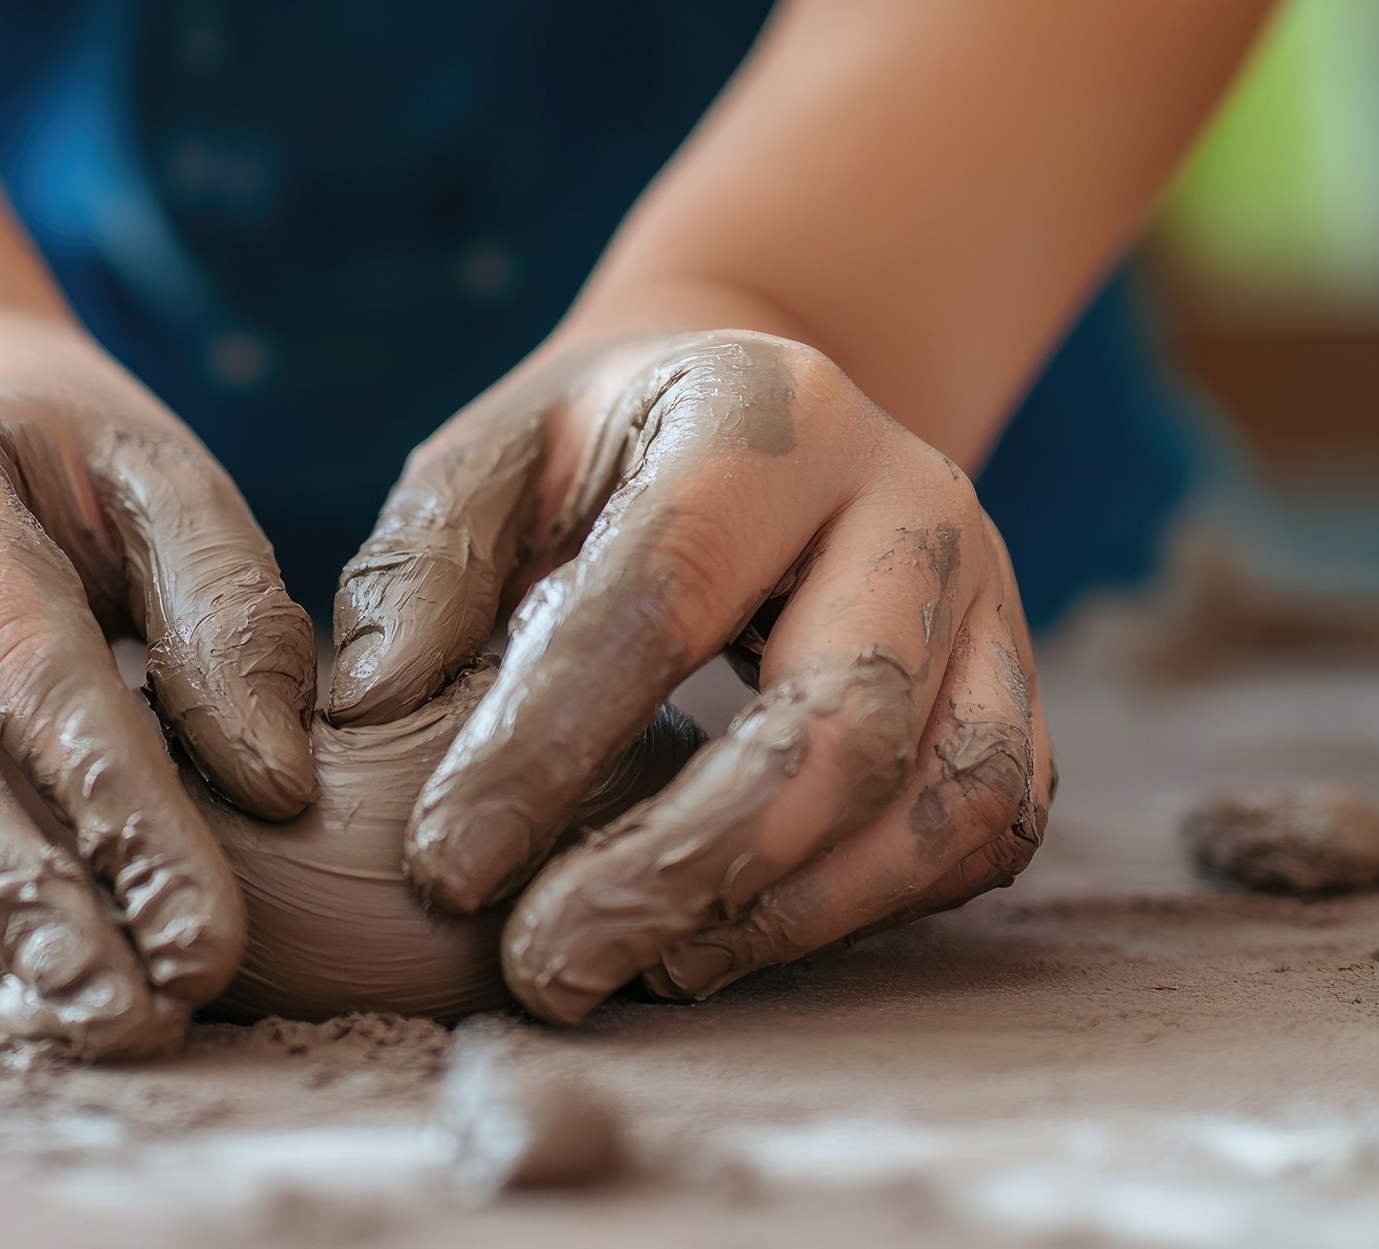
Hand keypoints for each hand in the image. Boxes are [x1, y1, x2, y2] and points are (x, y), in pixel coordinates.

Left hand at [330, 327, 1052, 1023]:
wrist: (762, 406)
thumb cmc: (595, 452)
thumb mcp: (490, 456)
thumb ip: (422, 566)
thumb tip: (365, 712)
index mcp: (767, 416)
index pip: (665, 591)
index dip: (551, 741)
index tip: (443, 866)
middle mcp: (911, 498)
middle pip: (845, 713)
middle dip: (689, 863)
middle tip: (548, 966)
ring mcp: (986, 599)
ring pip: (946, 794)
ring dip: (790, 913)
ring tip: (645, 972)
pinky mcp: (1013, 689)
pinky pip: (986, 828)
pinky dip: (866, 911)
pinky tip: (731, 940)